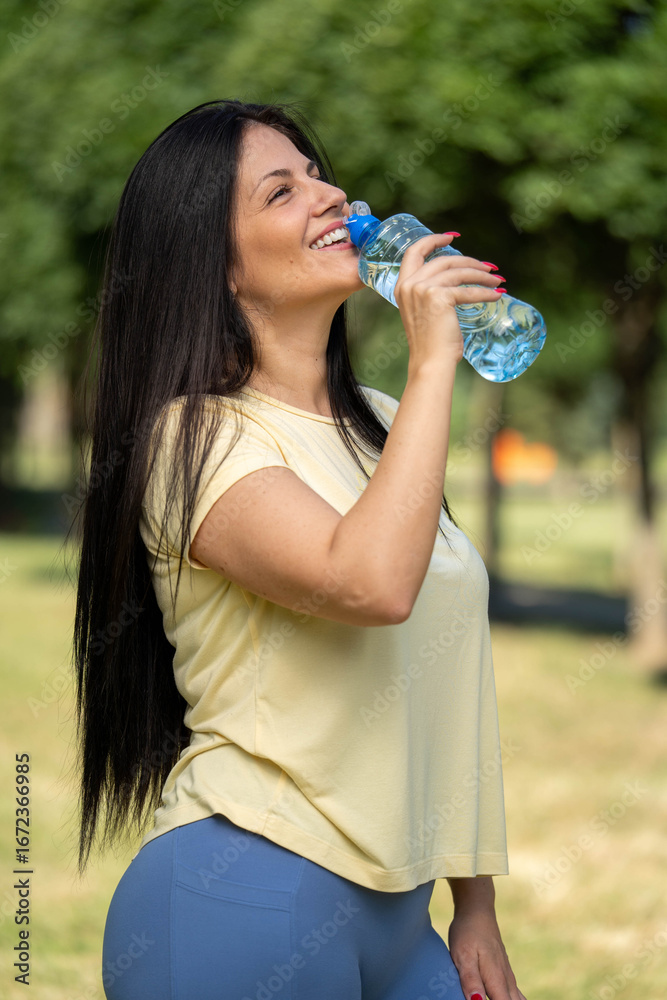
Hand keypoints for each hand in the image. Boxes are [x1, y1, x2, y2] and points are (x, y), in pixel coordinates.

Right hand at [393, 233, 503, 372]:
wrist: (430, 362)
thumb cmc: (431, 343)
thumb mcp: (424, 311)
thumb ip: (431, 293)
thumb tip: (458, 280)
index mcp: (402, 286)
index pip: (414, 252)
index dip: (434, 240)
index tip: (452, 236)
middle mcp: (410, 285)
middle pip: (444, 260)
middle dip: (470, 261)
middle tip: (488, 268)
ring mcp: (423, 289)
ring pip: (459, 272)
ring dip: (482, 275)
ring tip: (497, 281)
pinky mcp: (439, 297)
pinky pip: (468, 290)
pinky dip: (485, 292)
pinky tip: (497, 295)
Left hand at [448, 907, 526, 999]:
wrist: (477, 911)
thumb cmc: (468, 932)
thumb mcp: (463, 954)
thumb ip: (471, 979)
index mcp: (496, 979)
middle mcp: (506, 980)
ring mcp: (507, 976)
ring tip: (499, 999)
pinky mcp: (504, 972)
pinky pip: (513, 994)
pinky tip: (503, 997)